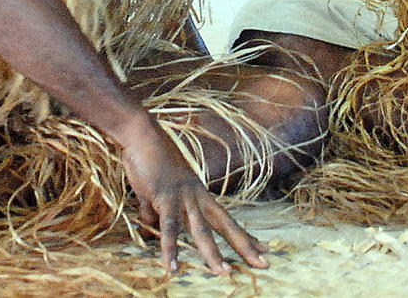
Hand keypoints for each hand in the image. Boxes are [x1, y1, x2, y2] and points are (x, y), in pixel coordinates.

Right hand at [121, 119, 268, 274]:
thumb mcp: (157, 191)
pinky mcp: (165, 197)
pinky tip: (172, 268)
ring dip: (212, 253)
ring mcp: (183, 196)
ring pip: (201, 230)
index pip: (227, 219)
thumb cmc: (151, 159)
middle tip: (264, 262)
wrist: (143, 135)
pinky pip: (169, 228)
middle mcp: (197, 196)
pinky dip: (170, 249)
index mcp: (200, 194)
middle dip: (244, 245)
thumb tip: (151, 225)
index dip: (244, 235)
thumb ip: (156, 211)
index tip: (263, 248)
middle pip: (225, 224)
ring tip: (224, 273)